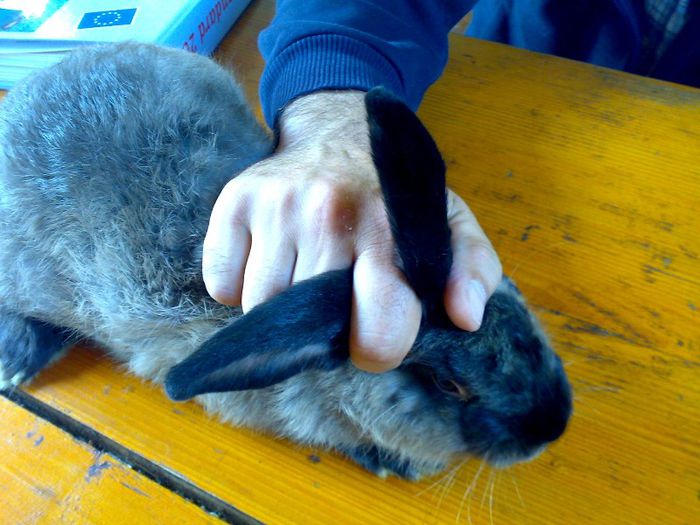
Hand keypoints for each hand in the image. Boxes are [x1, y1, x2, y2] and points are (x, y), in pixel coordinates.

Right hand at [202, 90, 501, 371]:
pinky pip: (221, 284)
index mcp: (389, 231)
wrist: (337, 129)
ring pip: (260, 308)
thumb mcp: (450, 225)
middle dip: (322, 326)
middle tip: (334, 296)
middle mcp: (330, 216)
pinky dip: (238, 285)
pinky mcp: (235, 202)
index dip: (375, 348)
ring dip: (279, 306)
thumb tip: (465, 318)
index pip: (379, 333)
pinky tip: (268, 258)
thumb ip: (472, 272)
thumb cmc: (394, 193)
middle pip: (307, 328)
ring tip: (302, 272)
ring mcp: (277, 206)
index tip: (370, 332)